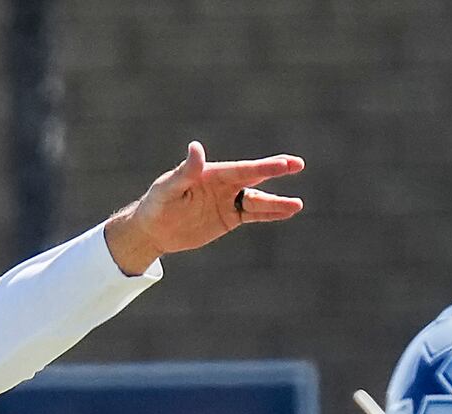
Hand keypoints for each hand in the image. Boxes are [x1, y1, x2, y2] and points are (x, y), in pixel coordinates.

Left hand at [102, 143, 304, 274]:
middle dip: (275, 170)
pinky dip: (270, 214)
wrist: (153, 229)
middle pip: (254, 176)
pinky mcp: (229, 218)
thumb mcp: (168, 188)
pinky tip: (287, 212)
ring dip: (276, 203)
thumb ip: (186, 171)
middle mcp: (224, 185)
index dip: (263, 167)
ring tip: (297, 205)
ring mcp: (228, 201)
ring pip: (257, 200)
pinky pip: (253, 215)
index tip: (284, 163)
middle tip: (298, 164)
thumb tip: (196, 147)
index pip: (241, 169)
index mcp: (212, 174)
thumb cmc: (157, 204)